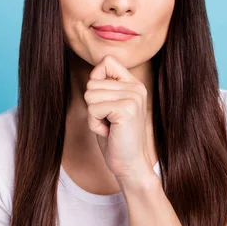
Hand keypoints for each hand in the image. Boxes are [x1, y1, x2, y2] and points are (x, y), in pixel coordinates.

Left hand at [84, 55, 154, 180]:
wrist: (129, 164)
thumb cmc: (115, 137)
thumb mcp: (109, 106)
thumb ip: (104, 87)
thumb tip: (94, 73)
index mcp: (134, 84)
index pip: (107, 61)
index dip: (96, 78)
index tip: (104, 100)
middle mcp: (136, 87)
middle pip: (92, 82)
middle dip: (93, 105)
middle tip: (108, 121)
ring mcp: (133, 97)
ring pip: (90, 95)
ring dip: (93, 115)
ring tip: (109, 126)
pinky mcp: (126, 109)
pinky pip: (92, 109)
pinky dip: (94, 123)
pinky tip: (109, 132)